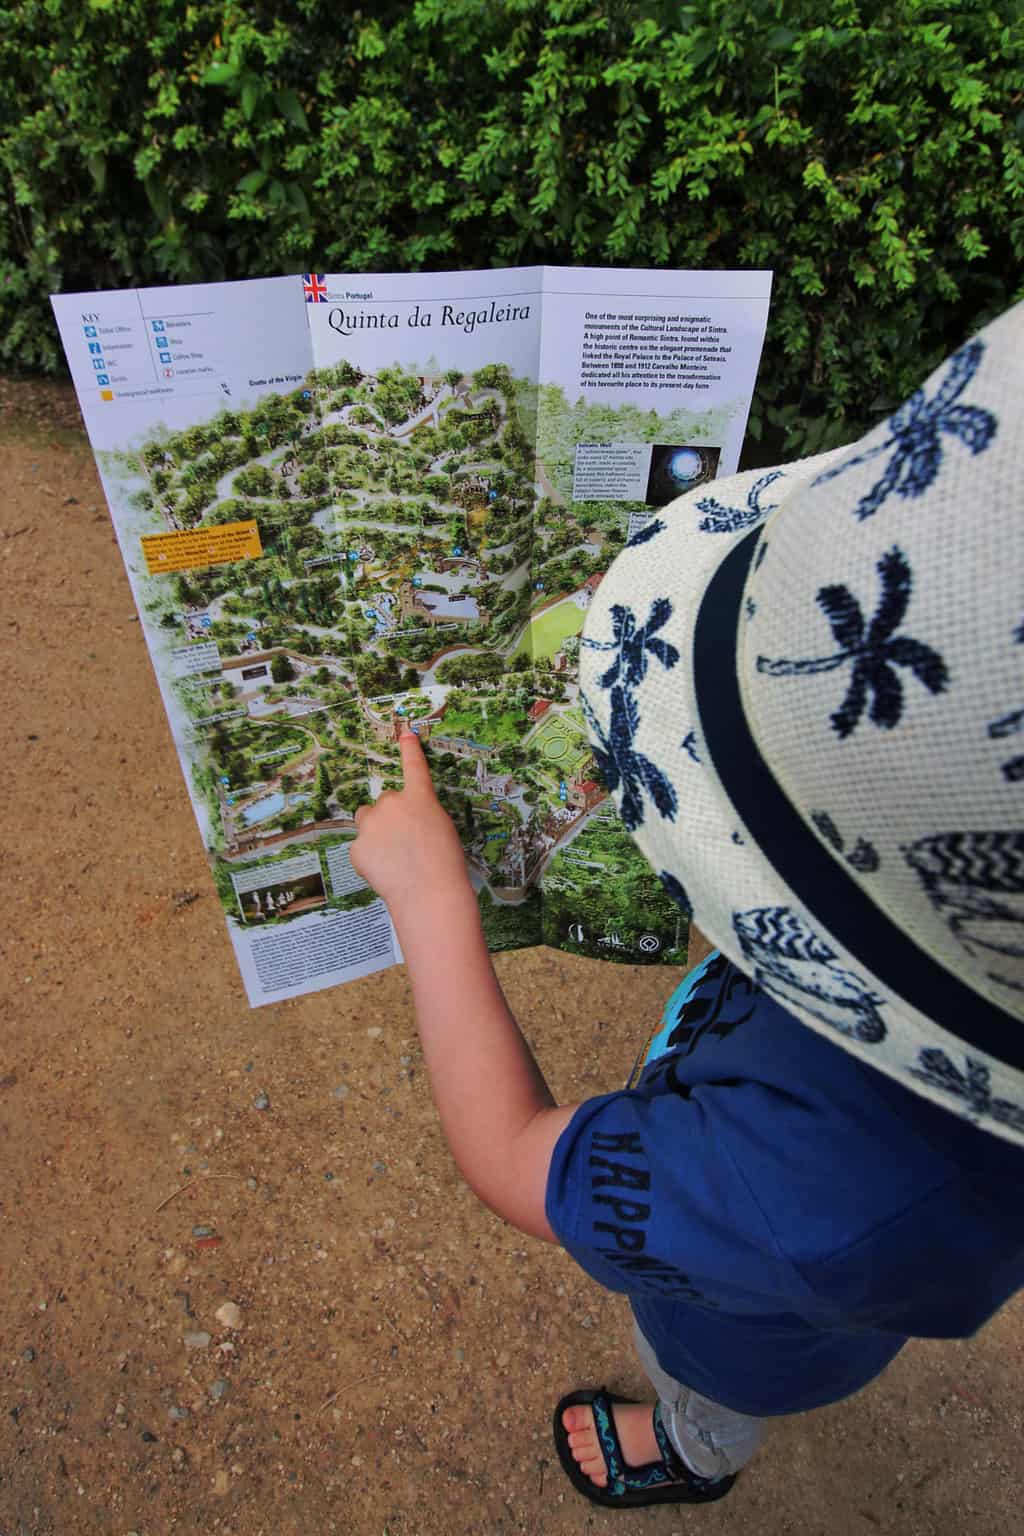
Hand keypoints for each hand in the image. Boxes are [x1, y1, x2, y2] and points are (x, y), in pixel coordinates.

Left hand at [350, 729, 471, 920]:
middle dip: (388, 818)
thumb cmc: (445, 864)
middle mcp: (392, 803)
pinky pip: (361, 849)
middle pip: (383, 803)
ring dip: (375, 832)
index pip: (414, 767)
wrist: (429, 893)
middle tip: (404, 843)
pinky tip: (386, 872)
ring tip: (394, 858)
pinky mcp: (357, 847)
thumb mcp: (442, 829)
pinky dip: (370, 859)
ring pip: (367, 821)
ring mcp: (371, 824)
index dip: (409, 749)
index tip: (405, 734)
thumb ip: (421, 815)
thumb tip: (404, 821)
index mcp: (419, 798)